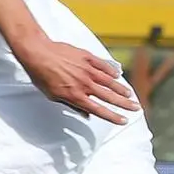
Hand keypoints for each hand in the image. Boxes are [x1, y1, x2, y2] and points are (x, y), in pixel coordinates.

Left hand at [17, 39, 139, 123]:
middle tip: (136, 108)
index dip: (113, 116)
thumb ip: (72, 105)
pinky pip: (103, 65)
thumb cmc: (42, 76)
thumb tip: (86, 114)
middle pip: (109, 97)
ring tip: (130, 95)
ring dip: (121, 89)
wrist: (38, 53)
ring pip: (109, 81)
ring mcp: (87, 69)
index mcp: (76, 96)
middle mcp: (85, 84)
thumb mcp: (53, 96)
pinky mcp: (87, 57)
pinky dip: (112, 71)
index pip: (99, 110)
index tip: (124, 120)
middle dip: (124, 104)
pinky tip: (118, 74)